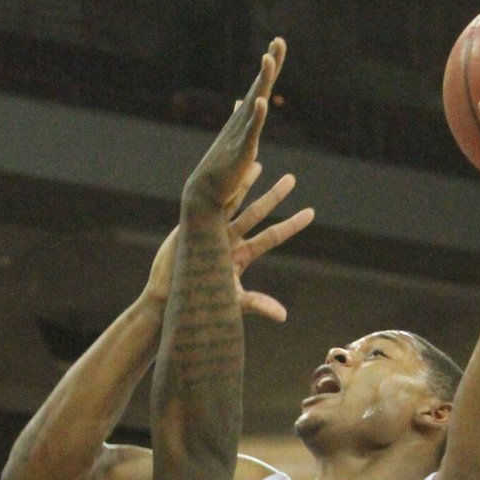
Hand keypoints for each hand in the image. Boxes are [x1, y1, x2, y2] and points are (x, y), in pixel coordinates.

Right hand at [145, 168, 313, 321]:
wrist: (168, 295)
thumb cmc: (200, 301)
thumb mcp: (232, 300)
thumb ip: (258, 303)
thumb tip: (283, 316)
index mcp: (242, 255)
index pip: (272, 236)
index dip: (292, 225)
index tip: (311, 213)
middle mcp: (230, 238)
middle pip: (257, 212)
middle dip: (274, 196)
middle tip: (291, 179)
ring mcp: (212, 229)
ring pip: (234, 201)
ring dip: (246, 183)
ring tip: (257, 163)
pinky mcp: (193, 223)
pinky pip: (209, 200)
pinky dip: (219, 186)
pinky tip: (226, 168)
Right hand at [184, 40, 286, 209]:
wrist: (204, 195)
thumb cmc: (222, 171)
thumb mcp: (238, 141)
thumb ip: (243, 122)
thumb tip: (241, 103)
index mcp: (245, 120)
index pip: (260, 88)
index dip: (269, 68)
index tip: (276, 44)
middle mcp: (241, 122)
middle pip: (259, 87)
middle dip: (270, 64)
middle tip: (278, 40)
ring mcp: (240, 135)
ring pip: (254, 103)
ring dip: (261, 81)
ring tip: (268, 59)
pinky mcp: (241, 152)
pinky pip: (250, 131)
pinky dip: (256, 116)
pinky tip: (261, 102)